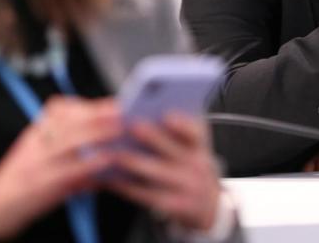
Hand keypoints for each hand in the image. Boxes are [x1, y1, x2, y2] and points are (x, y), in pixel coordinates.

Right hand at [0, 97, 123, 240]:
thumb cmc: (23, 175)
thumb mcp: (37, 148)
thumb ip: (65, 135)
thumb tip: (103, 125)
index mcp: (36, 131)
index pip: (60, 109)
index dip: (88, 105)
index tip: (112, 103)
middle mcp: (36, 143)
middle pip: (69, 122)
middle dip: (98, 116)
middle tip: (123, 113)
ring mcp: (39, 163)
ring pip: (71, 142)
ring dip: (98, 135)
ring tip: (120, 132)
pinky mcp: (44, 185)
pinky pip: (71, 171)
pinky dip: (91, 165)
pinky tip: (108, 163)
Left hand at [105, 114, 221, 232]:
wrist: (206, 204)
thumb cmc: (189, 165)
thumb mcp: (192, 146)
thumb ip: (176, 129)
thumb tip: (145, 112)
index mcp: (200, 145)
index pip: (196, 133)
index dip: (183, 125)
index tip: (167, 115)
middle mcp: (198, 165)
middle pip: (173, 151)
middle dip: (152, 138)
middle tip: (131, 127)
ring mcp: (188, 187)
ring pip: (157, 173)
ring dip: (135, 163)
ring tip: (114, 153)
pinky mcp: (174, 205)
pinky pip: (147, 195)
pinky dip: (128, 187)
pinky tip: (112, 179)